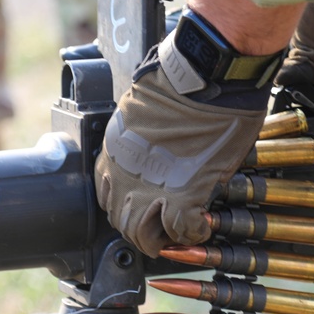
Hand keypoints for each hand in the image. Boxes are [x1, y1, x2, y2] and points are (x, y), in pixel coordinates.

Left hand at [94, 31, 270, 256]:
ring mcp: (151, 187)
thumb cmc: (179, 79)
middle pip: (121, 222)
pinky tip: (202, 226)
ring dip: (164, 238)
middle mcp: (124, 173)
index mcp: (114, 150)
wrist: (205, 74)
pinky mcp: (183, 193)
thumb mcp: (141, 108)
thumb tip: (155, 146)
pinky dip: (194, 233)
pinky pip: (183, 230)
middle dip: (142, 231)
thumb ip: (141, 136)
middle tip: (163, 231)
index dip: (128, 207)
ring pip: (143, 234)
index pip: (107, 196)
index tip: (145, 209)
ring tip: (181, 235)